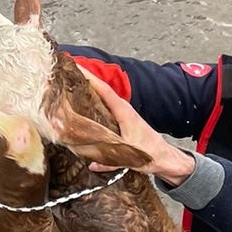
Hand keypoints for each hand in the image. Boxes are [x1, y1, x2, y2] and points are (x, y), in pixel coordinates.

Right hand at [79, 71, 195, 186]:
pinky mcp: (122, 119)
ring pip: (102, 98)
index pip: (103, 90)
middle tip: (65, 74)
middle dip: (84, 80)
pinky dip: (94, 101)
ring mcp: (122, 112)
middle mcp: (122, 108)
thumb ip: (109, 162)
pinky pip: (105, 106)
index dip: (89, 78)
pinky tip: (83, 105)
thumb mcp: (128, 157)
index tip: (75, 67)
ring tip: (70, 87)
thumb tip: (91, 163)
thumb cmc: (150, 153)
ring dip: (89, 90)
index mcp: (123, 111)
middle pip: (100, 90)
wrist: (165, 158)